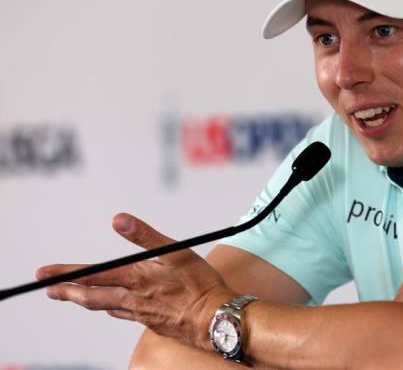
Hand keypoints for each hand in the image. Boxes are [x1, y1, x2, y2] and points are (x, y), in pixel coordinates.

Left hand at [36, 214, 233, 350]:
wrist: (217, 320)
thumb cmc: (201, 285)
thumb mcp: (176, 252)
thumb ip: (145, 236)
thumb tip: (118, 220)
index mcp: (137, 279)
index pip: (93, 276)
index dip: (67, 274)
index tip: (45, 274)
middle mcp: (134, 299)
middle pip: (91, 298)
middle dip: (68, 293)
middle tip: (50, 290)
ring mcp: (142, 314)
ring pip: (106, 307)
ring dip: (86, 301)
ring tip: (75, 297)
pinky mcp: (152, 323)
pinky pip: (125, 315)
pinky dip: (112, 308)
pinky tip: (114, 307)